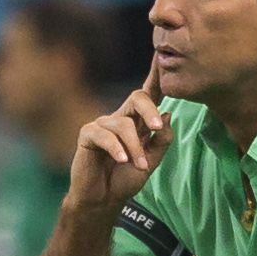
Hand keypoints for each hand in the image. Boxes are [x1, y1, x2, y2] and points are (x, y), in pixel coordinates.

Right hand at [68, 85, 171, 214]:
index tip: (163, 55)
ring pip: (124, 124)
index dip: (156, 75)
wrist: (103, 200)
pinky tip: (123, 160)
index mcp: (137, 122)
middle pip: (138, 97)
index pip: (149, 95)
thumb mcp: (152, 161)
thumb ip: (162, 140)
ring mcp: (103, 125)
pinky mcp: (87, 135)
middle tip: (158, 127)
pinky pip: (105, 135)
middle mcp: (121, 118)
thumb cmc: (125, 179)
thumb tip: (169, 114)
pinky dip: (117, 148)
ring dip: (135, 146)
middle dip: (150, 110)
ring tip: (139, 165)